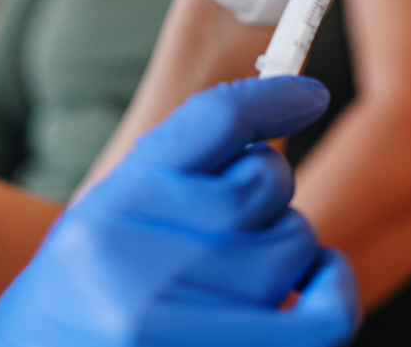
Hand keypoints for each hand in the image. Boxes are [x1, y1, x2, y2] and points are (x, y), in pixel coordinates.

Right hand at [0, 76, 359, 346]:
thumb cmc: (77, 303)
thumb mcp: (104, 221)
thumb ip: (174, 176)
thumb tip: (262, 138)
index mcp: (114, 203)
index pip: (214, 121)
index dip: (273, 96)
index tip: (307, 94)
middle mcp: (140, 254)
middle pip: (264, 180)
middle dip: (270, 192)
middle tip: (243, 222)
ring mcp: (179, 316)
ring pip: (295, 240)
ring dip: (288, 249)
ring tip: (243, 276)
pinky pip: (327, 313)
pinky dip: (333, 287)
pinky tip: (313, 283)